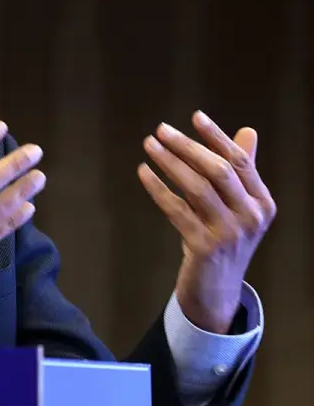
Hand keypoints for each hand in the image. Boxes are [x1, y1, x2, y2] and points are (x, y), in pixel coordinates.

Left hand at [137, 111, 276, 333]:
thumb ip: (242, 171)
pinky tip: (144, 172)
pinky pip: (176, 209)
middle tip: (161, 129)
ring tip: (149, 145)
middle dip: (188, 146)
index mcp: (262, 202)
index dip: (217, 137)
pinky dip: (158, 188)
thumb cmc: (225, 239)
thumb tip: (247, 131)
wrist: (216, 289)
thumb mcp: (239, 206)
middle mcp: (251, 216)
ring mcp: (228, 233)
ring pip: (196, 188)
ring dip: (169, 162)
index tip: (195, 116)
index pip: (240, 161)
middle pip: (218, 171)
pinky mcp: (204, 247)